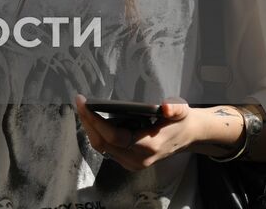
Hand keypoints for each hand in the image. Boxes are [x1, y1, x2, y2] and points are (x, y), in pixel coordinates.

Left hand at [75, 95, 200, 170]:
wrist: (187, 137)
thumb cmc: (180, 121)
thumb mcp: (181, 110)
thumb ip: (175, 108)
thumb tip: (166, 107)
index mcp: (149, 146)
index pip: (114, 137)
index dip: (96, 121)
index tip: (84, 103)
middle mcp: (138, 159)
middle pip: (103, 143)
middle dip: (87, 122)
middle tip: (79, 101)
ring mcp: (133, 163)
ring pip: (102, 148)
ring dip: (89, 128)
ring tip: (83, 107)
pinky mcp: (129, 162)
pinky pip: (106, 149)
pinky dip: (97, 134)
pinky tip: (92, 118)